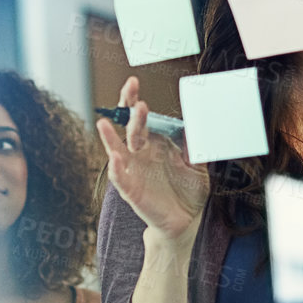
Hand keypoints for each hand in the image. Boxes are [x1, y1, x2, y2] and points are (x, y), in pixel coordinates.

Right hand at [95, 76, 209, 246]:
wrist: (186, 221)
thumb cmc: (188, 191)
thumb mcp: (197, 164)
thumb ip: (194, 144)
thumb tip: (196, 121)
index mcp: (154, 143)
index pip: (141, 117)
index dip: (135, 100)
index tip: (134, 82)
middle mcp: (140, 153)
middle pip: (129, 126)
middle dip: (128, 108)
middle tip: (130, 91)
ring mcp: (133, 171)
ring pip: (118, 149)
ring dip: (112, 136)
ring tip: (105, 122)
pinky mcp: (131, 190)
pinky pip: (121, 177)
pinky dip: (117, 167)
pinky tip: (116, 157)